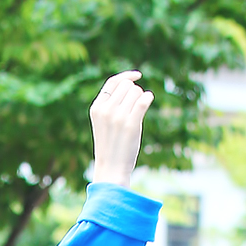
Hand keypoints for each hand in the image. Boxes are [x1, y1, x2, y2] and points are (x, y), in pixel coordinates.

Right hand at [90, 72, 153, 188]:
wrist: (111, 169)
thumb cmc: (110, 146)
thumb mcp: (104, 122)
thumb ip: (111, 104)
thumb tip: (131, 82)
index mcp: (96, 108)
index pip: (113, 82)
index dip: (127, 76)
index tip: (138, 76)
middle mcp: (106, 110)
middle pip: (127, 85)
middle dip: (134, 92)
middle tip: (135, 109)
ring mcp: (118, 117)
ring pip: (136, 91)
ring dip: (141, 98)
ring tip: (138, 113)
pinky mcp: (131, 124)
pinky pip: (144, 99)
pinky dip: (148, 98)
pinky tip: (149, 101)